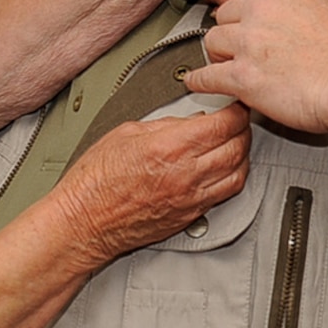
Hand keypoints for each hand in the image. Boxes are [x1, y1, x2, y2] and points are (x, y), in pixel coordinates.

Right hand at [51, 102, 251, 268]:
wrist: (84, 220)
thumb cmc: (95, 181)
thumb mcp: (127, 133)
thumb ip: (166, 124)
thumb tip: (191, 120)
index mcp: (169, 147)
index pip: (224, 124)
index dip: (236, 111)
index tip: (235, 106)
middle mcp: (186, 174)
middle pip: (237, 148)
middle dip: (243, 130)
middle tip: (238, 121)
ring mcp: (191, 198)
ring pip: (238, 173)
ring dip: (242, 156)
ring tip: (236, 144)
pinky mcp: (190, 216)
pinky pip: (225, 194)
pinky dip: (232, 178)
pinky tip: (225, 169)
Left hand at [187, 0, 327, 133]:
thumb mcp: (327, 15)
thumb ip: (302, 14)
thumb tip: (294, 27)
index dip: (248, 15)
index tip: (247, 25)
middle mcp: (263, 10)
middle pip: (225, 16)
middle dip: (229, 33)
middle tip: (234, 48)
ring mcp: (249, 42)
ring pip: (213, 43)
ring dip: (217, 56)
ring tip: (220, 66)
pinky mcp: (242, 75)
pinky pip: (207, 76)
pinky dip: (199, 82)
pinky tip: (197, 83)